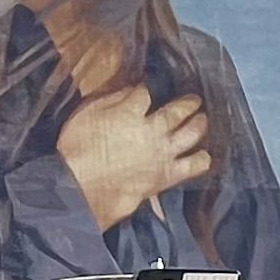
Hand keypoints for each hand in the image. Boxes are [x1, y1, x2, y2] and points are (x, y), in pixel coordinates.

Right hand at [53, 85, 210, 230]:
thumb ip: (110, 100)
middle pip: (179, 110)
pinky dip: (202, 159)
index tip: (148, 89)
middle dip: (188, 102)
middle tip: (193, 99)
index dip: (148, 88)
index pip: (146, 93)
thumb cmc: (75, 151)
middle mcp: (153, 129)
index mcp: (131, 111)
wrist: (80, 190)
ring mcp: (163, 153)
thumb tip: (130, 91)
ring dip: (200, 124)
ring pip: (193, 133)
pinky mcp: (168, 176)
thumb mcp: (85, 115)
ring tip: (202, 120)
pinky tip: (204, 156)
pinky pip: (194, 166)